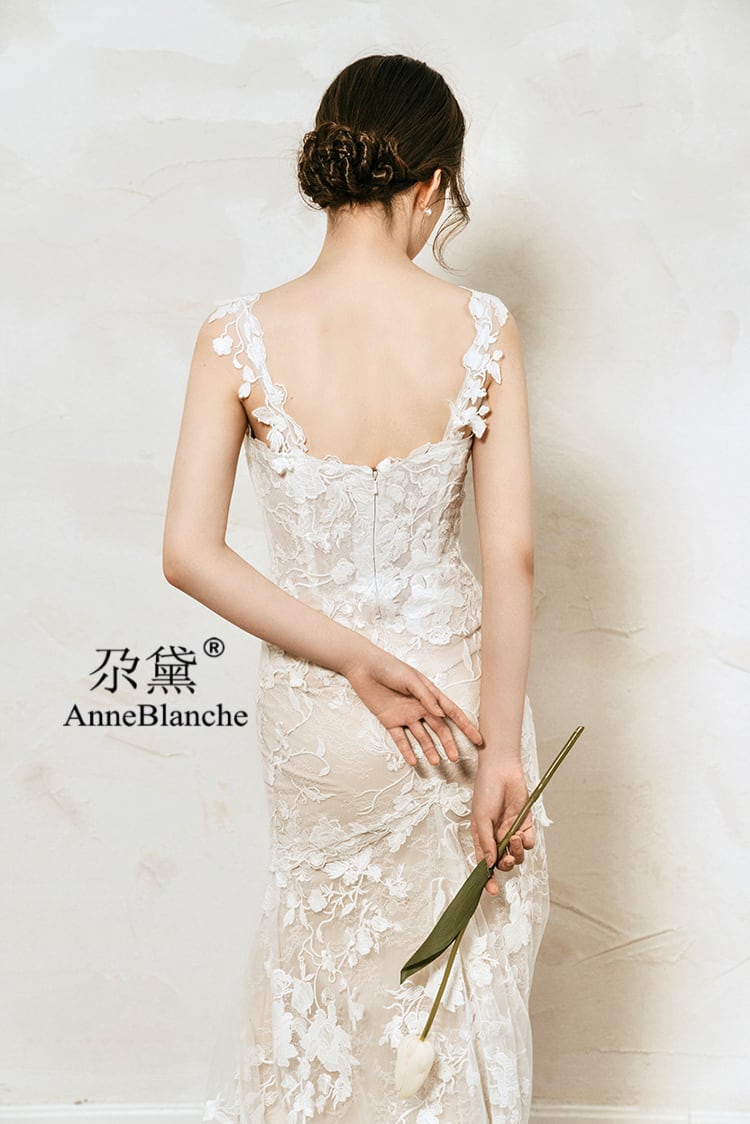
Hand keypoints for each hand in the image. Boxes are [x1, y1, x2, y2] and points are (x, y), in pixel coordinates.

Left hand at [343, 645, 483, 766]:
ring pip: (422, 737)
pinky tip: (414, 762)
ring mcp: (406, 716)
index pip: (452, 713)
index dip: (466, 726)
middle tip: (455, 758)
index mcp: (430, 695)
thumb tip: (440, 713)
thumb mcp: (410, 679)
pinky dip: (407, 751)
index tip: (478, 739)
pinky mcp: (390, 721)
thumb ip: (426, 697)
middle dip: (448, 744)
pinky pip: (400, 740)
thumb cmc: (389, 667)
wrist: (363, 667)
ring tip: (436, 763)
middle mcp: (420, 708)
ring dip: (430, 750)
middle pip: (439, 729)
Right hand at [470, 758, 534, 895]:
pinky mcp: (525, 824)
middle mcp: (497, 837)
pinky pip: (529, 842)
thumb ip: (486, 842)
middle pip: (503, 862)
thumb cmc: (486, 791)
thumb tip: (489, 864)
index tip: (492, 890)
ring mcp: (512, 831)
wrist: (502, 771)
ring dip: (517, 852)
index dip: (487, 879)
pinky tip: (521, 833)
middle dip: (506, 865)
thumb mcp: (481, 818)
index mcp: (482, 837)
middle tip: (507, 858)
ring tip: (514, 839)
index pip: (484, 864)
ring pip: (518, 855)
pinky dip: (526, 842)